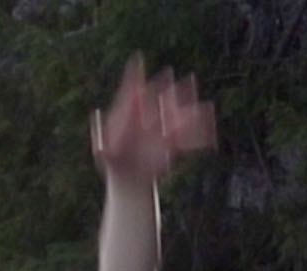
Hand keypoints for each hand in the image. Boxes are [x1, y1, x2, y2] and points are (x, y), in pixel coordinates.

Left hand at [91, 56, 215, 185]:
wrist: (127, 176)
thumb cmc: (112, 160)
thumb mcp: (102, 150)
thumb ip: (100, 132)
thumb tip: (95, 114)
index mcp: (131, 113)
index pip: (132, 90)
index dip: (134, 74)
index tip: (137, 58)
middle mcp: (149, 117)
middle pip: (163, 99)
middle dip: (175, 91)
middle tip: (188, 79)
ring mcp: (162, 129)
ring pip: (180, 117)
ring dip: (193, 112)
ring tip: (207, 107)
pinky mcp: (172, 145)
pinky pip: (188, 140)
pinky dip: (201, 138)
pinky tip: (211, 137)